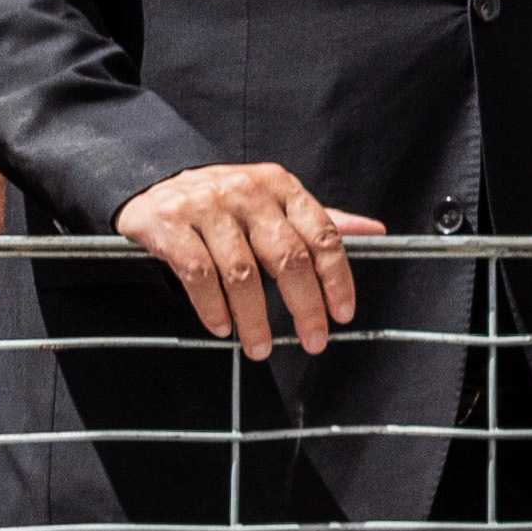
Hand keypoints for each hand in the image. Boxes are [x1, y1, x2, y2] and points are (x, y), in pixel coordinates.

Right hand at [114, 163, 384, 359]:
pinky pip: (199, 275)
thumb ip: (319, 221)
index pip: (320, 233)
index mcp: (279, 186)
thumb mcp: (274, 203)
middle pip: (287, 256)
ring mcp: (206, 206)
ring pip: (243, 273)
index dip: (336, 278)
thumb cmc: (225, 203)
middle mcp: (246, 191)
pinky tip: (222, 328)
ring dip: (254, 319)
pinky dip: (213, 308)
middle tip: (313, 340)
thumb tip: (375, 231)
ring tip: (259, 347)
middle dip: (305, 306)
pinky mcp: (171, 224)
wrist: (155, 184)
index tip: (342, 314)